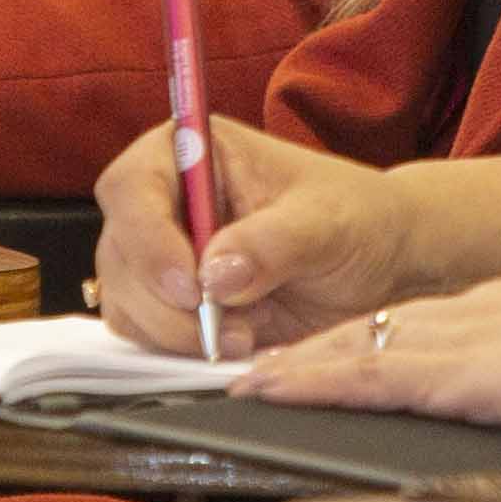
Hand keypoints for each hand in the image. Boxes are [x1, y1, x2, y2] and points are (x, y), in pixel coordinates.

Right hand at [94, 119, 436, 356]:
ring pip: (124, 301)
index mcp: (193, 152)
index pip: (130, 186)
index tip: (190, 285)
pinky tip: (237, 342)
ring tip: (244, 334)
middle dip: (166, 303)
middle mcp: (167, 200)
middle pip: (118, 253)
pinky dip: (179, 349)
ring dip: (175, 333)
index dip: (146, 238)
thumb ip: (274, 241)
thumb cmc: (357, 219)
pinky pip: (145, 333)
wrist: (382, 262)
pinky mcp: (172, 303)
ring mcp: (164, 254)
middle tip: (223, 326)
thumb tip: (215, 272)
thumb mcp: (329, 222)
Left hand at [237, 272, 500, 440]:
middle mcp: (477, 314)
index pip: (427, 321)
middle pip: (381, 328)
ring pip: (358, 349)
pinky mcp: (453, 376)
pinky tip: (272, 392)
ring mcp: (462, 341)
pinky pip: (364, 379)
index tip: (340, 348)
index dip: (376, 336)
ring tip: (249, 381)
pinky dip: (312, 385)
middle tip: (267, 362)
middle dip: (322, 347)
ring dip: (300, 366)